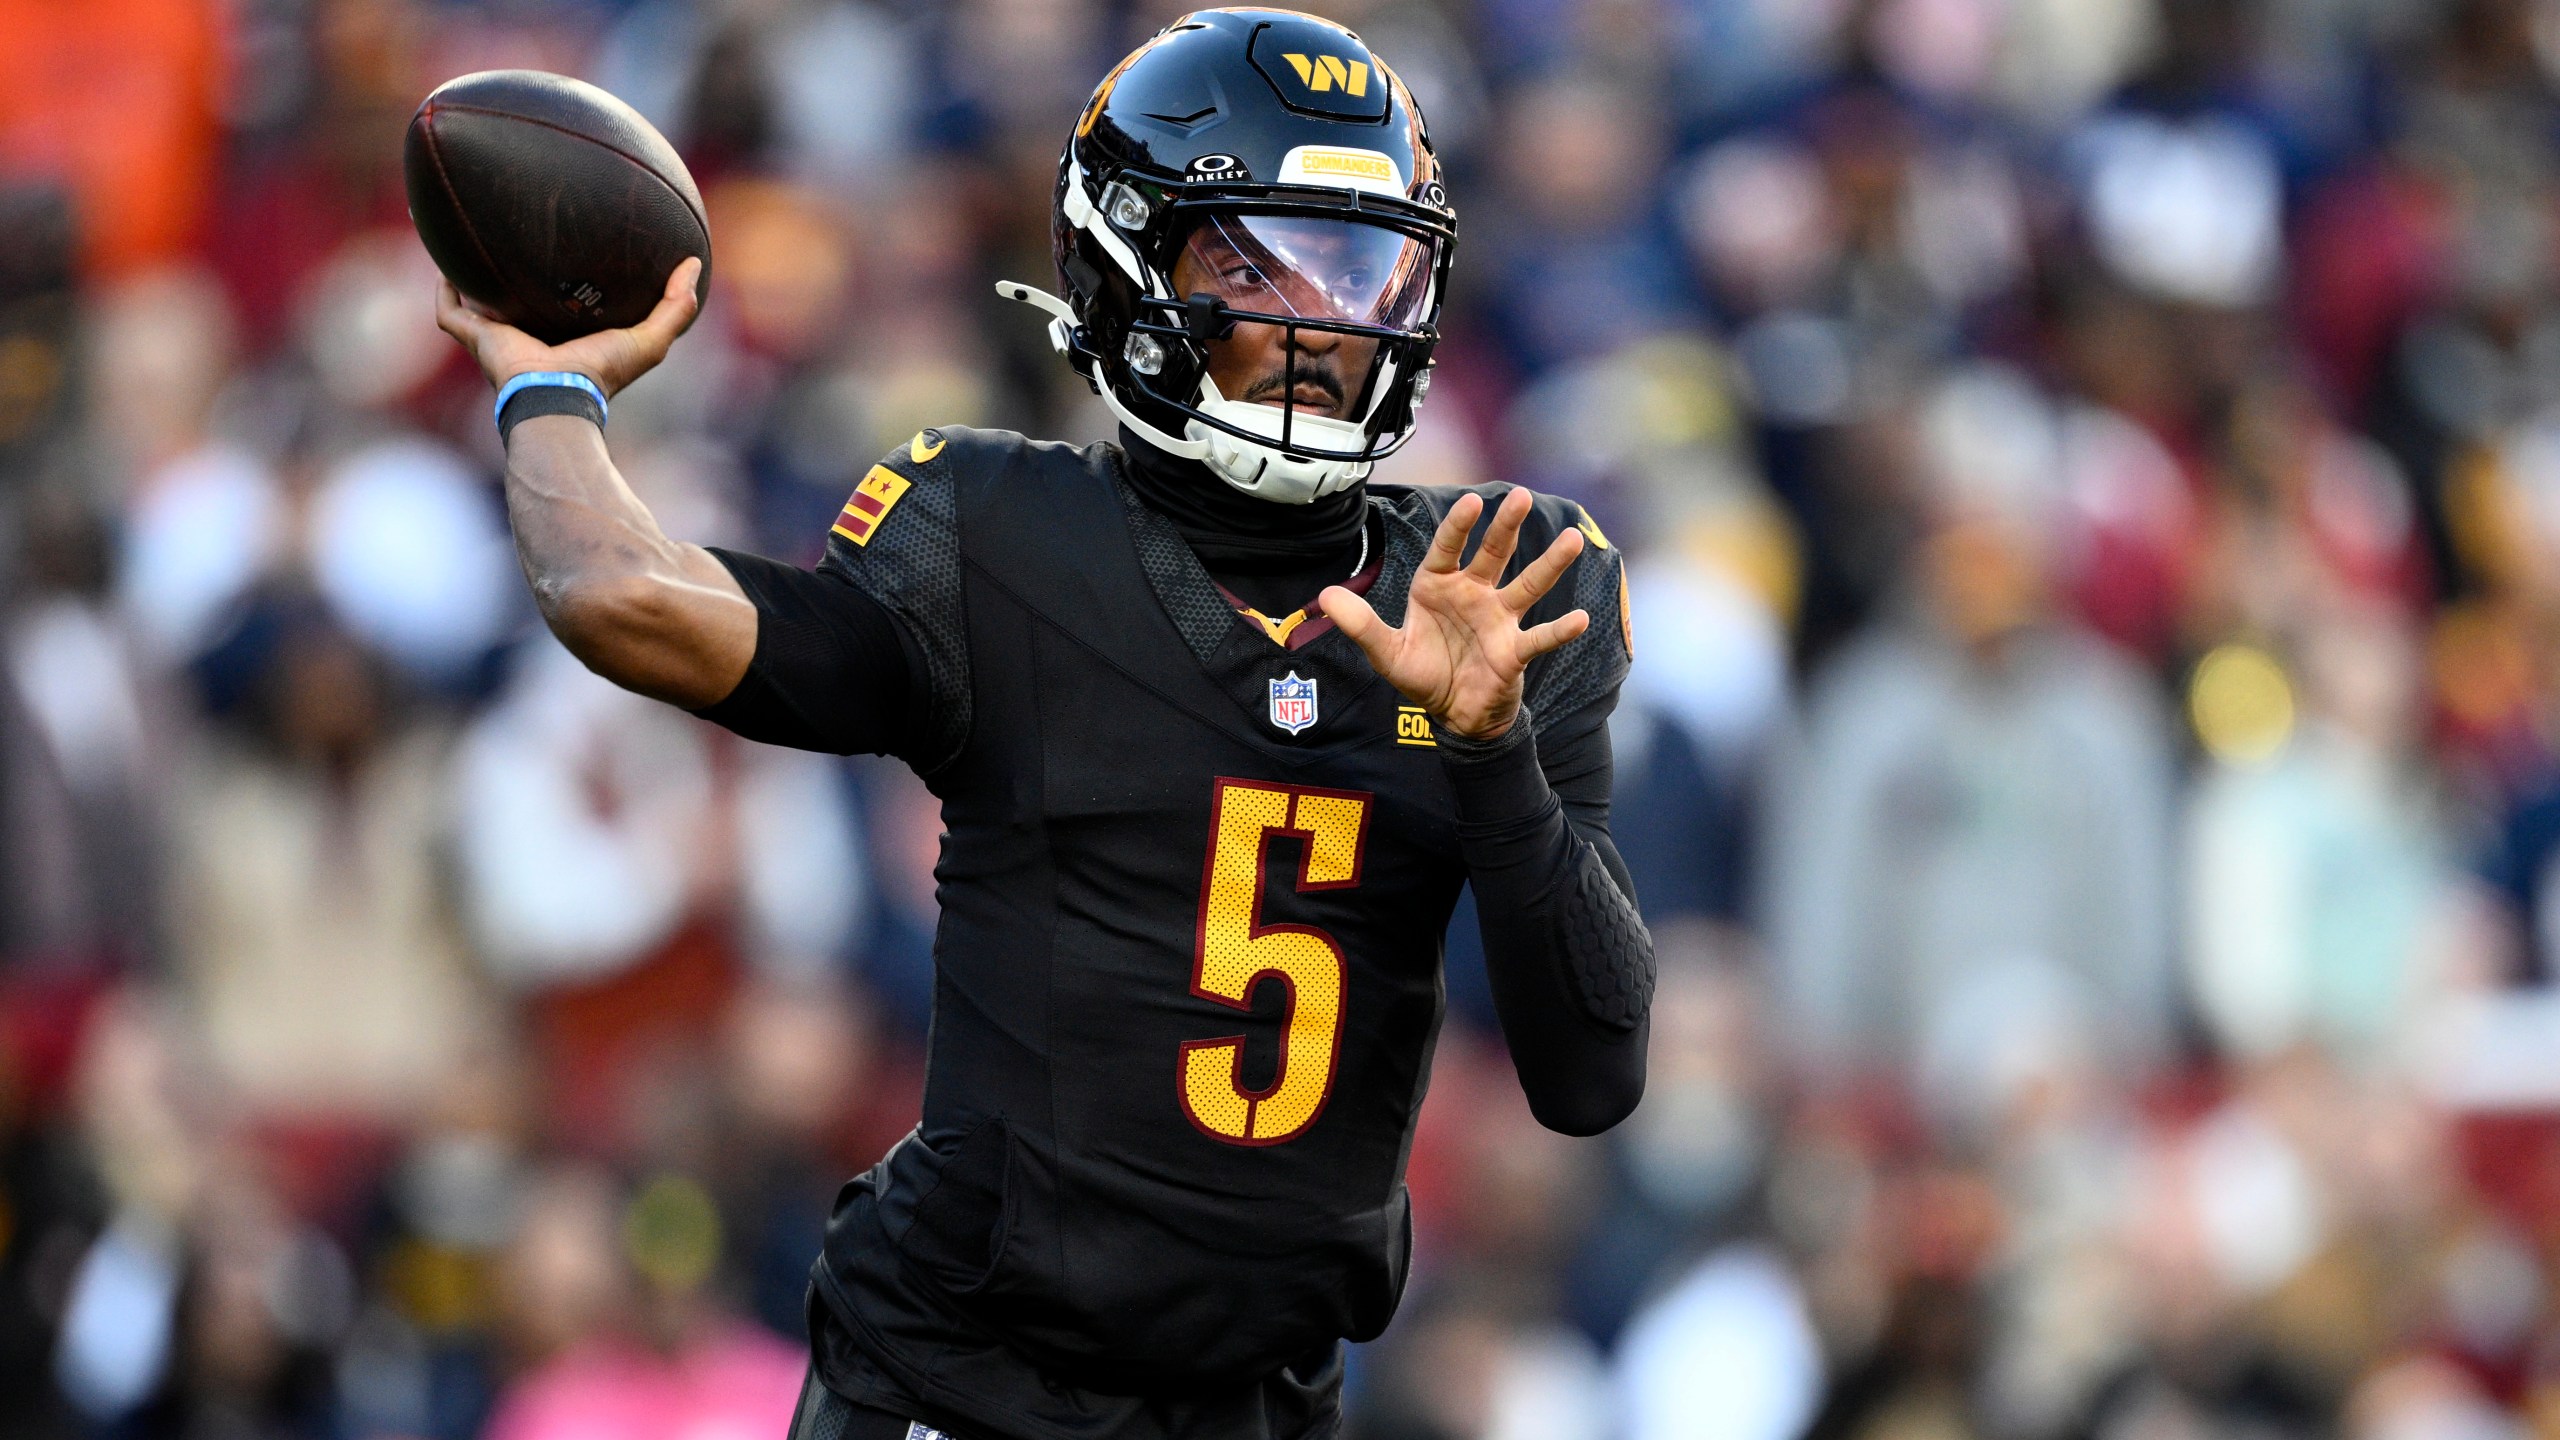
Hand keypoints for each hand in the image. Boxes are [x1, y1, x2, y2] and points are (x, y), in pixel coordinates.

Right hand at [434, 257, 703, 398]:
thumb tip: (694, 264)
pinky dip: (445, 291)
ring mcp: (501, 338)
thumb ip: (677, 306)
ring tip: (468, 244)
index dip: (571, 284)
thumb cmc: (603, 372)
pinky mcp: (478, 338)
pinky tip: (442, 263)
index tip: (576, 254)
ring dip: (472, 281)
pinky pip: (451, 312)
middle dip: (516, 279)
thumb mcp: (652, 339)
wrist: (559, 396)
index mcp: (568, 336)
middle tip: (517, 242)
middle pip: (520, 303)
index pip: (567, 307)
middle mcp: (532, 336)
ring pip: (479, 305)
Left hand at [1321, 487, 1588, 739]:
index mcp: (1438, 587)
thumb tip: (1324, 596)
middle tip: (1521, 497)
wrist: (1452, 714)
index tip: (1472, 502)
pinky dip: (1559, 630)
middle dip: (1506, 526)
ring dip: (1549, 564)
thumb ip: (1360, 624)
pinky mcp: (1515, 650)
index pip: (1447, 549)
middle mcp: (1473, 594)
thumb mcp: (1386, 653)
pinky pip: (1539, 637)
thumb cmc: (1423, 674)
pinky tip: (1580, 620)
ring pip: (1527, 585)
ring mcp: (1499, 619)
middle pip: (1493, 554)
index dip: (1459, 527)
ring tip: (1573, 540)